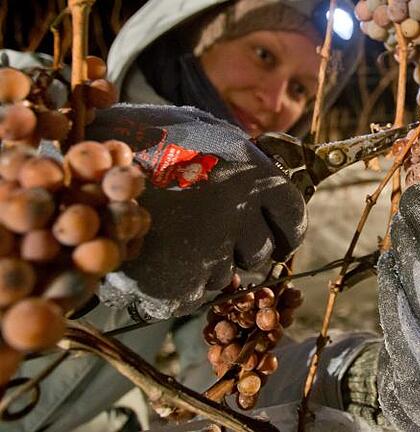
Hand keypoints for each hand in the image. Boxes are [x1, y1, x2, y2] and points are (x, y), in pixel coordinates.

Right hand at [85, 105, 306, 318]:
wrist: (82, 161)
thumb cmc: (138, 136)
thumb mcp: (199, 126)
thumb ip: (236, 150)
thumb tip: (259, 169)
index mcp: (253, 172)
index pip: (292, 218)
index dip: (282, 230)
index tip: (273, 236)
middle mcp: (240, 212)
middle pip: (260, 252)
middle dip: (240, 248)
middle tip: (208, 234)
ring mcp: (210, 250)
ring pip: (226, 276)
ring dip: (207, 266)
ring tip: (172, 242)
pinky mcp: (179, 281)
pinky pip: (194, 296)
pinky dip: (178, 286)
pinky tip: (157, 261)